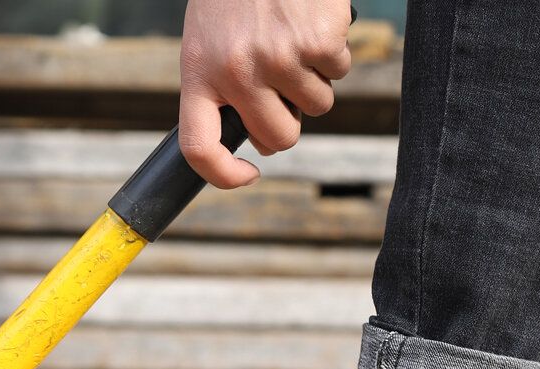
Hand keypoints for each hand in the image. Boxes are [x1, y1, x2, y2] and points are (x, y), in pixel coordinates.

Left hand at [179, 0, 352, 188]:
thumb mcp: (208, 40)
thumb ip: (223, 89)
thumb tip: (262, 136)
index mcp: (199, 74)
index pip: (199, 148)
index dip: (224, 175)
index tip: (247, 173)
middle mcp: (236, 72)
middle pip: (279, 138)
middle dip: (289, 120)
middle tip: (284, 87)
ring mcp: (278, 58)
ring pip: (317, 107)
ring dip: (314, 80)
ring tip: (293, 38)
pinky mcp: (317, 41)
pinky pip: (340, 72)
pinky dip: (334, 52)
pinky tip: (311, 21)